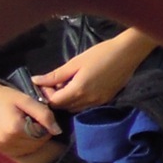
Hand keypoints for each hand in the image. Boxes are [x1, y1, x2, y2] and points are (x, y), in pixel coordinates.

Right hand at [0, 73, 61, 162]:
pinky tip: (14, 130)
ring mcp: (1, 147)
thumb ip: (43, 114)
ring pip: (28, 148)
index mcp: (15, 130)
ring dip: (30, 138)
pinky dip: (21, 142)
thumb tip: (57, 130)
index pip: (44, 135)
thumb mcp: (25, 100)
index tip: (35, 114)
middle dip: (38, 131)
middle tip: (27, 117)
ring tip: (20, 122)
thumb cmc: (2, 96)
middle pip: (36, 143)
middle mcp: (7, 142)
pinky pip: (18, 150)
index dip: (44, 124)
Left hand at [33, 27, 155, 111]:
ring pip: (75, 108)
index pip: (54, 102)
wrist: (128, 53)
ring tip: (69, 84)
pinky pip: (86, 105)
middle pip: (64, 107)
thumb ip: (55, 75)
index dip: (47, 94)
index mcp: (78, 90)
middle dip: (56, 97)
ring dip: (68, 100)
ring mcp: (98, 102)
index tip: (47, 82)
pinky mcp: (106, 100)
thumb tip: (35, 81)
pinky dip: (79, 100)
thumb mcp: (75, 62)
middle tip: (56, 82)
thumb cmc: (100, 54)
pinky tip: (81, 86)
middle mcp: (88, 100)